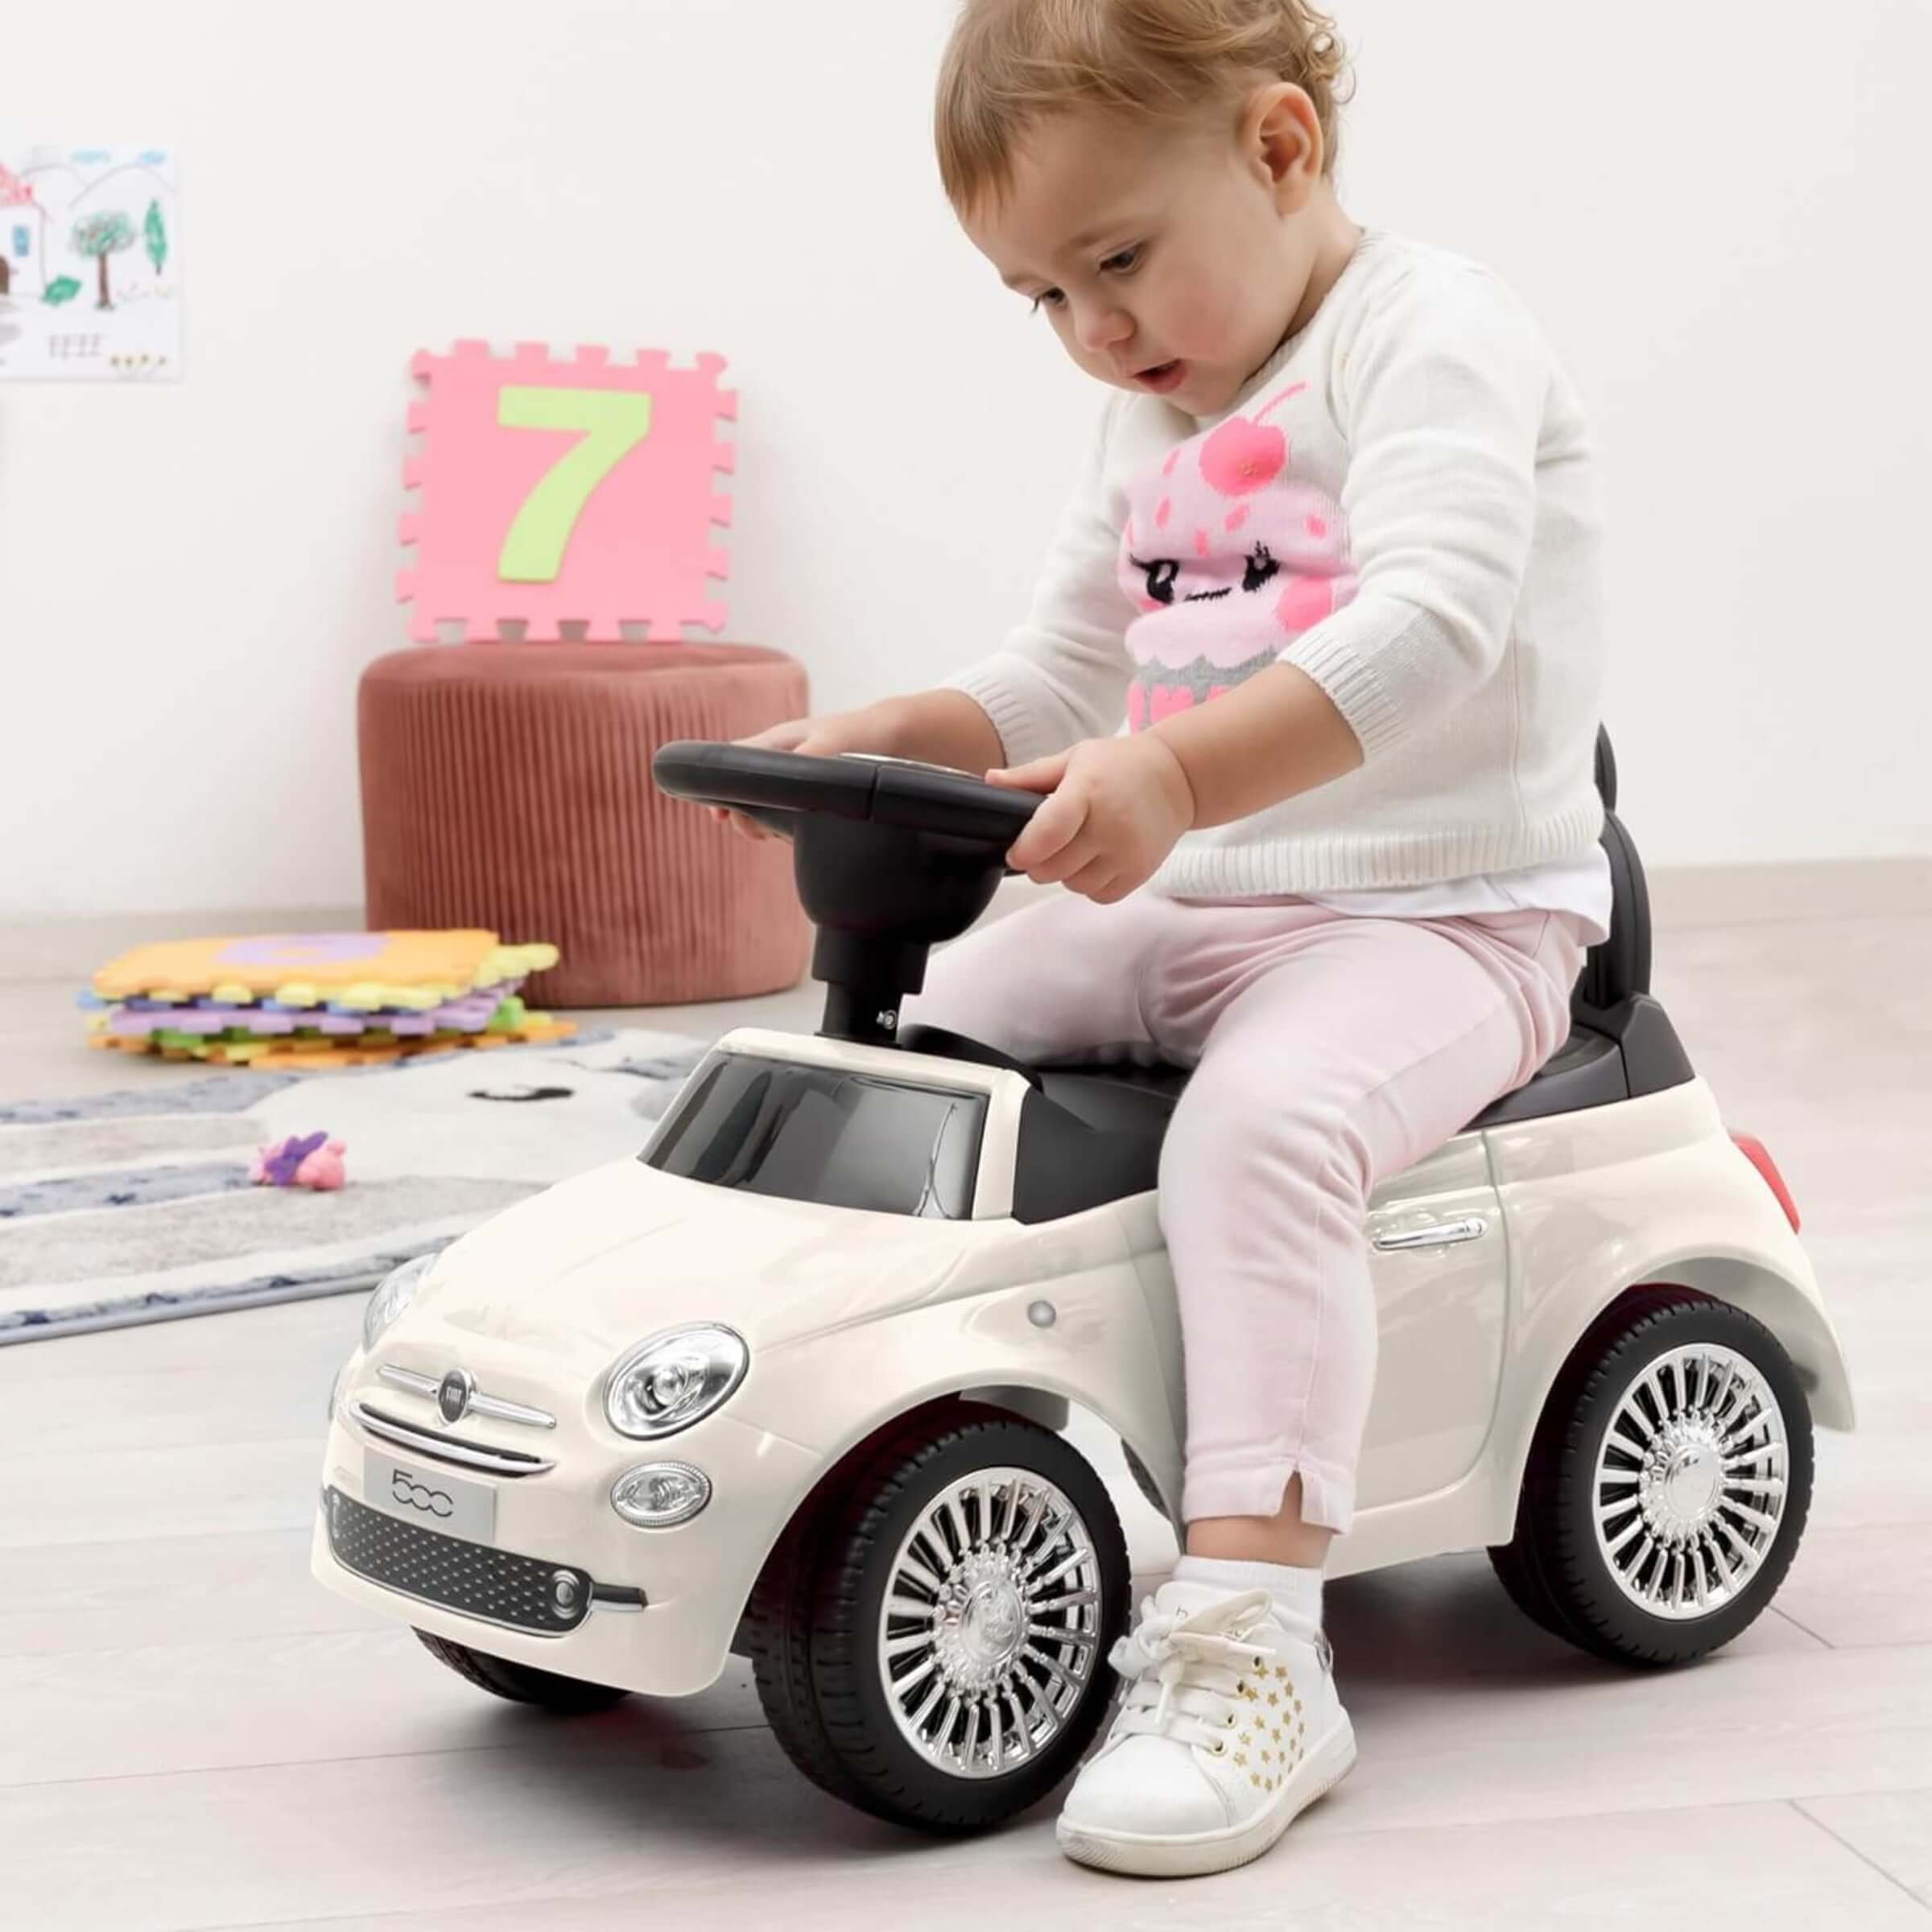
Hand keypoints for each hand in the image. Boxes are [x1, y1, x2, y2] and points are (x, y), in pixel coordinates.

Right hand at [708, 709, 890, 843]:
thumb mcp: (831, 746)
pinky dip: (782, 826)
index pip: (733, 761)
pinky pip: (783, 812)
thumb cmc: (859, 735)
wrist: (892, 736)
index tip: (719, 815)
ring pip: (762, 804)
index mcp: (775, 742)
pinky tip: (793, 834)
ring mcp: (793, 776)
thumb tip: (785, 788)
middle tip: (759, 833)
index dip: (719, 788)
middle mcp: (780, 759)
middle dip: (743, 814)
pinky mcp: (809, 793)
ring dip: (763, 823)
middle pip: (743, 789)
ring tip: (774, 834)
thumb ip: (806, 761)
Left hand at [988, 735, 1196, 902]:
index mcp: (1088, 791)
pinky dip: (1089, 884)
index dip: (1025, 848)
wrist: (1177, 779)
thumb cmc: (1120, 766)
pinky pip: (1098, 895)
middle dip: (1038, 861)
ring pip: (1073, 884)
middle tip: (1042, 845)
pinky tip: (1095, 859)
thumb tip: (990, 781)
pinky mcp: (1139, 872)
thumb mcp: (1075, 758)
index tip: (1015, 851)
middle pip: (1054, 867)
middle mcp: (1110, 825)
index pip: (1050, 830)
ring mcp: (1127, 852)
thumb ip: (1031, 776)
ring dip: (1064, 873)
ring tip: (1075, 847)